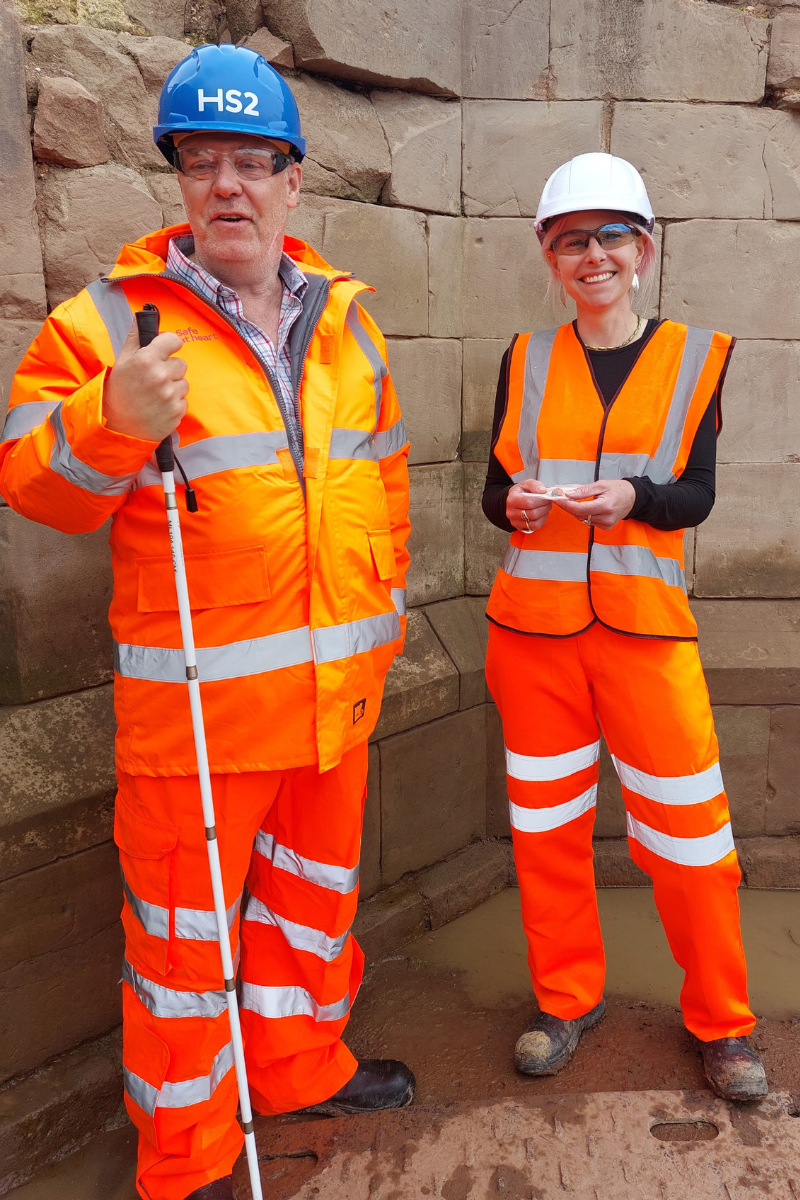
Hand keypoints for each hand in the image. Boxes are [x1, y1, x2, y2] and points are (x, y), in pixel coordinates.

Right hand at [103, 324, 187, 441]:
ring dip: (173, 387)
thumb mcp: (122, 360)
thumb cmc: (118, 391)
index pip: (174, 340)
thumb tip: (143, 316)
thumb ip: (136, 337)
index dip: (170, 345)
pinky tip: (159, 406)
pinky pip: (183, 401)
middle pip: (181, 364)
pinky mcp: (177, 412)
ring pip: (184, 383)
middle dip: (170, 369)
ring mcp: (170, 395)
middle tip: (153, 379)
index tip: (166, 350)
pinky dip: (174, 403)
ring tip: (155, 394)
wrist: (116, 426)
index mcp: (147, 359)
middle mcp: (161, 376)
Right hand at [506, 480, 552, 533]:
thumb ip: (535, 485)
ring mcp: (515, 522)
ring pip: (535, 522)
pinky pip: (535, 527)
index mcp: (512, 499)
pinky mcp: (520, 528)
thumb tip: (543, 491)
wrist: (515, 500)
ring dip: (544, 515)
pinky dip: (542, 521)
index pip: (529, 503)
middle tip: (548, 502)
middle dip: (545, 507)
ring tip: (545, 507)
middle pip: (533, 514)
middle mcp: (511, 512)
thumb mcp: (527, 483)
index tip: (548, 497)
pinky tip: (542, 514)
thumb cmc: (522, 492)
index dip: (542, 500)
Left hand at [552, 479, 635, 529]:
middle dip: (568, 507)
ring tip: (571, 501)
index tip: (557, 498)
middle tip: (560, 498)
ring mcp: (606, 524)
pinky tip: (583, 507)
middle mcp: (606, 518)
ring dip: (575, 511)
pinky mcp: (606, 527)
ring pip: (583, 519)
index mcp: (605, 506)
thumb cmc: (617, 489)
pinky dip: (584, 515)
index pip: (579, 509)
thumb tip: (568, 494)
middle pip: (579, 515)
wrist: (632, 498)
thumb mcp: (600, 485)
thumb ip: (584, 491)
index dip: (566, 504)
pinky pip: (589, 522)